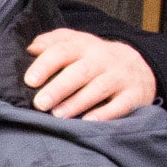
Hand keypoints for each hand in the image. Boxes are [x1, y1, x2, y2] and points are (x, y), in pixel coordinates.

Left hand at [24, 29, 152, 120]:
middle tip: (40, 103)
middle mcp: (103, 59)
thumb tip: (31, 49)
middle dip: (59, 88)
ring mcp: (120, 76)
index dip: (45, 65)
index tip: (30, 81)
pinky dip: (105, 114)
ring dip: (77, 103)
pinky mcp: (134, 94)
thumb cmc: (93, 58)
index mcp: (84, 46)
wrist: (137, 66)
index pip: (63, 51)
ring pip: (98, 88)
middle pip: (80, 72)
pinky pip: (120, 104)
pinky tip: (88, 122)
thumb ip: (51, 43)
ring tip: (58, 115)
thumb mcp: (75, 44)